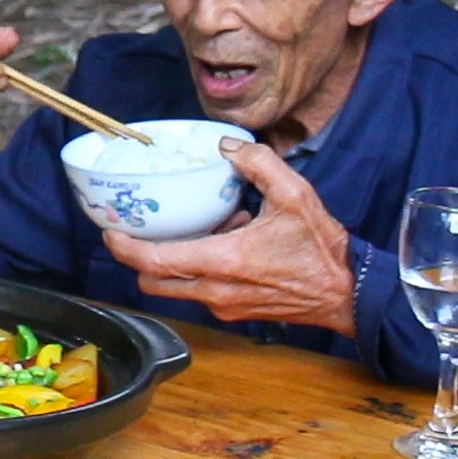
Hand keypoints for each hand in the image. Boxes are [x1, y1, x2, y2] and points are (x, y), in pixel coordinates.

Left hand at [103, 137, 356, 335]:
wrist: (347, 294)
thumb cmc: (321, 249)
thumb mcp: (294, 195)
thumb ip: (258, 163)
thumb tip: (227, 146)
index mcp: (224, 261)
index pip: (155, 262)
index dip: (124, 249)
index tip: (110, 232)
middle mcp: (216, 289)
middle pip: (153, 280)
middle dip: (139, 258)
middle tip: (139, 231)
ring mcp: (224, 305)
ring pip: (175, 288)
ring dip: (172, 263)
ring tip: (197, 231)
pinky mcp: (234, 311)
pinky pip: (200, 291)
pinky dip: (199, 269)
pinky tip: (225, 243)